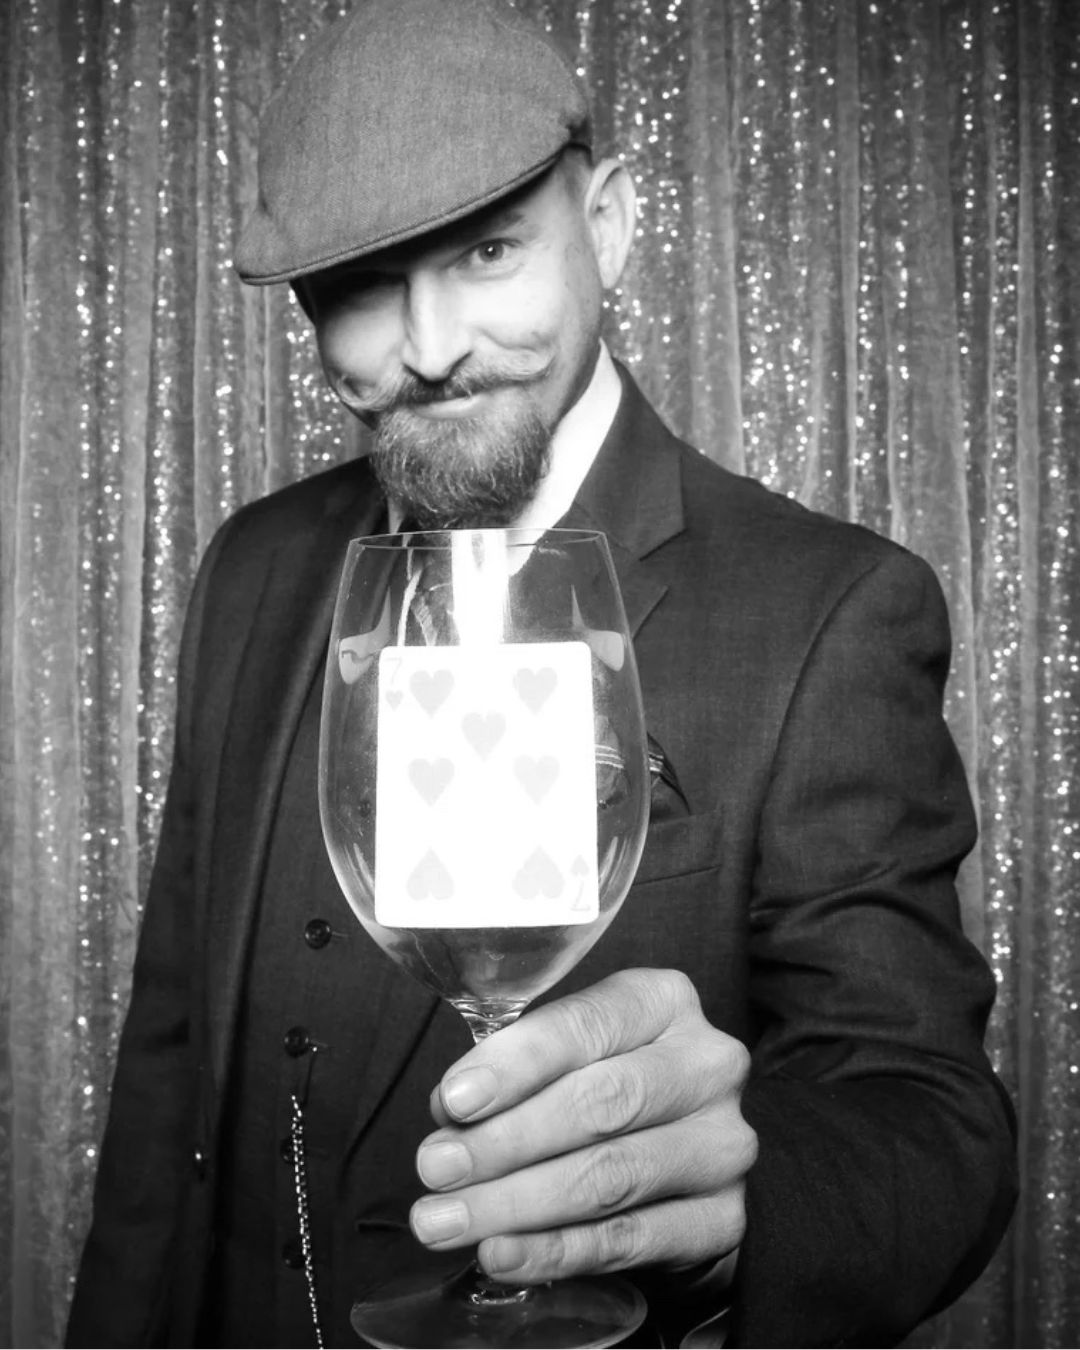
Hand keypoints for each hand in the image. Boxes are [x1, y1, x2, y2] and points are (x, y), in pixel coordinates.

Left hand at [409, 968, 756, 1284]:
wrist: (688, 1161)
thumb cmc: (611, 1087)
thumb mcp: (570, 1054)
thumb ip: (515, 1070)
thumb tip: (451, 1111)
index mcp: (664, 1001)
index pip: (584, 1026)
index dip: (514, 1065)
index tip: (452, 1101)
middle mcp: (706, 1064)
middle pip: (599, 1103)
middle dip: (504, 1142)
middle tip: (436, 1169)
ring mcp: (723, 1143)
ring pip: (610, 1176)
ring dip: (515, 1204)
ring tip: (447, 1220)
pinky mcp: (725, 1217)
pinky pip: (628, 1240)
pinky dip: (554, 1251)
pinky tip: (500, 1254)